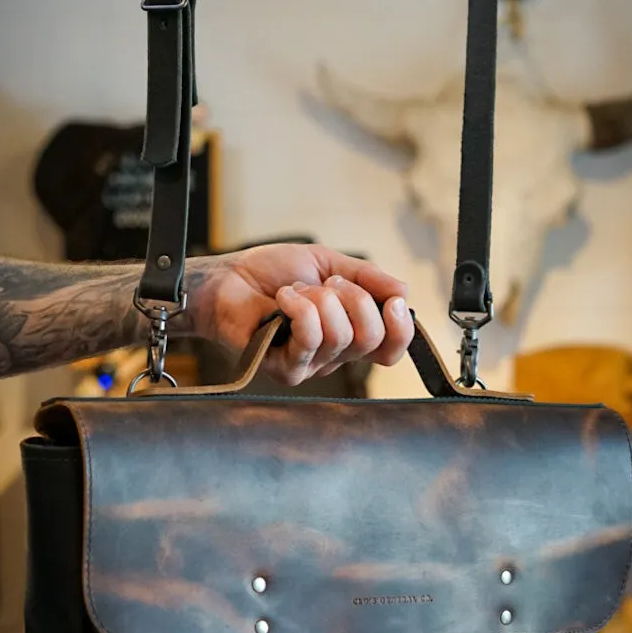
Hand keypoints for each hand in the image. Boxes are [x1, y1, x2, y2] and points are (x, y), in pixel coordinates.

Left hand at [187, 243, 412, 386]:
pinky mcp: (286, 369)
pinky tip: (284, 299)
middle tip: (328, 284)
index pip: (390, 348)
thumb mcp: (329, 263)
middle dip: (354, 298)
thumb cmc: (272, 273)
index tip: (392, 301)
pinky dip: (300, 307)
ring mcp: (310, 365)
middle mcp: (334, 355)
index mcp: (349, 332)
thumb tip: (403, 291)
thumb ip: (368, 277)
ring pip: (342, 336)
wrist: (227, 278)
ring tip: (296, 290)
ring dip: (320, 299)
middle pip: (372, 339)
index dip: (401, 329)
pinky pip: (311, 339)